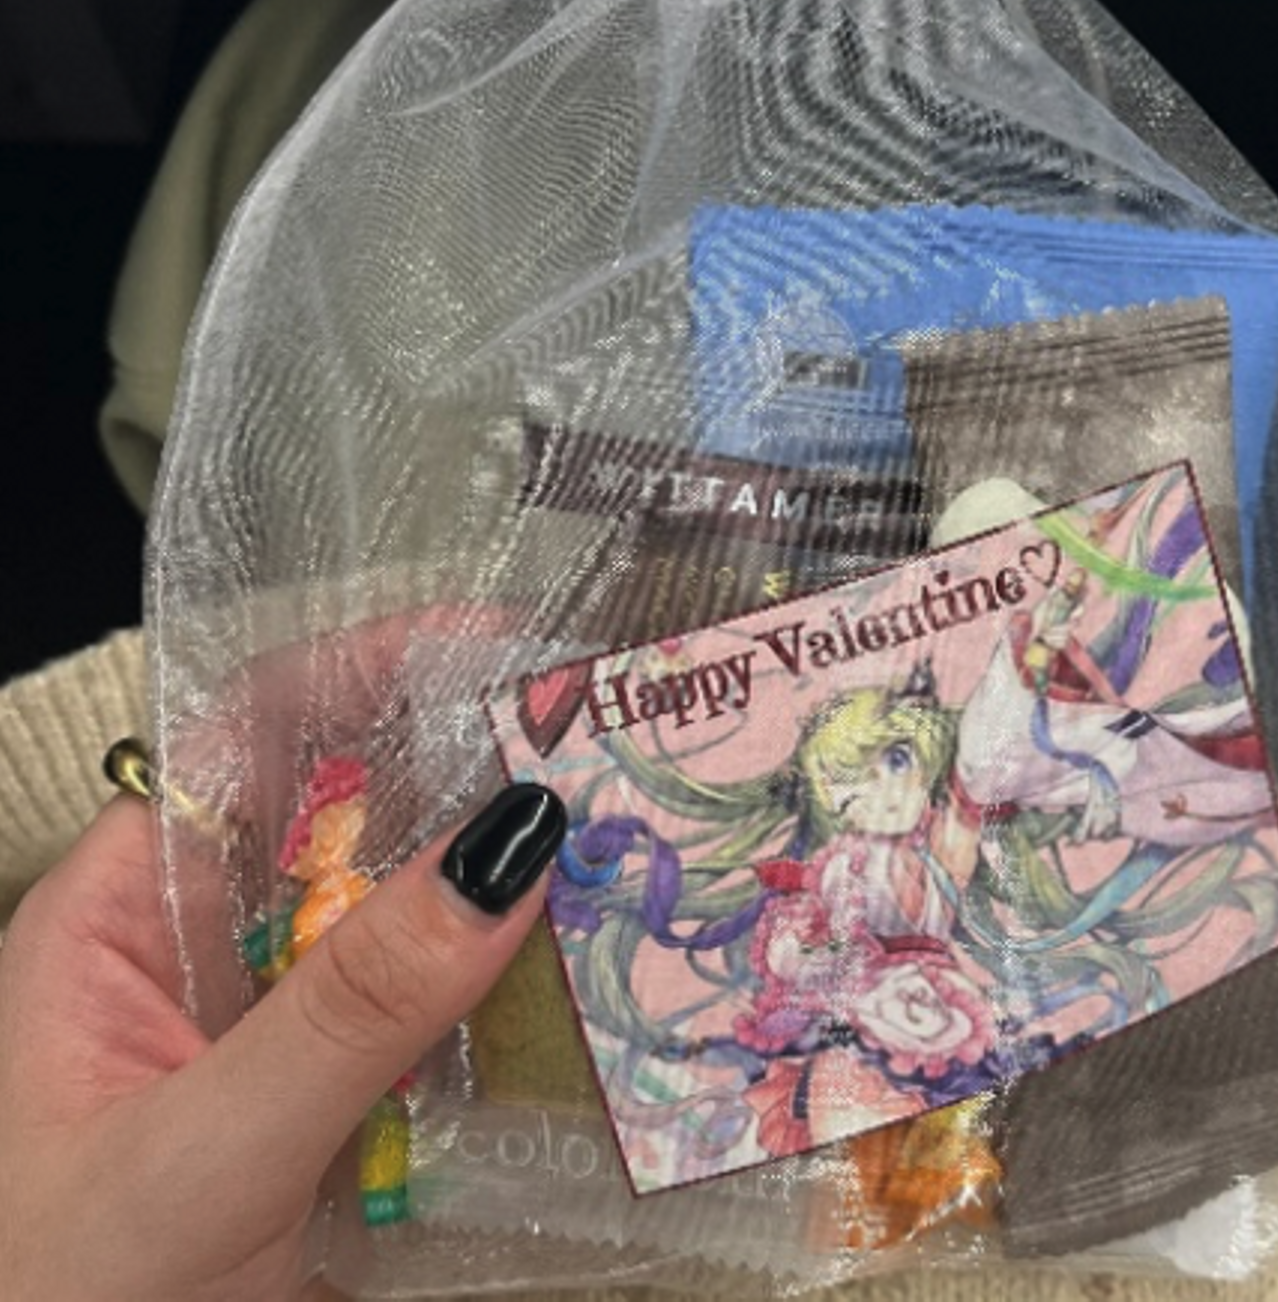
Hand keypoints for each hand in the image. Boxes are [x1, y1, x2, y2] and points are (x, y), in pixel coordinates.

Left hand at [0, 616, 564, 1301]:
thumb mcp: (198, 1152)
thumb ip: (349, 1011)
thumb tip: (502, 851)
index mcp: (128, 914)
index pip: (251, 736)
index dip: (369, 670)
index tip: (494, 644)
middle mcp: (214, 946)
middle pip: (358, 815)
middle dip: (474, 775)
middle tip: (604, 746)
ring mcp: (288, 1024)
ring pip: (416, 916)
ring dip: (514, 888)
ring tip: (630, 846)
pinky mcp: (349, 1098)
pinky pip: (447, 1015)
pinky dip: (521, 994)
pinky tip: (596, 980)